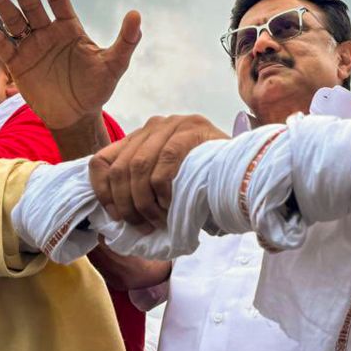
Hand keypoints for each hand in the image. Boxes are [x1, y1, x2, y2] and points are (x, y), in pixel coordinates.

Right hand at [0, 0, 140, 129]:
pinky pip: (2, 44)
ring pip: (14, 19)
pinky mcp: (17, 63)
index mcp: (70, 28)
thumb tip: (136, 14)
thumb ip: (126, 41)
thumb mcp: (114, 65)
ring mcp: (31, 46)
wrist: (76, 116)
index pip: (60, 3)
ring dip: (1, 2)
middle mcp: (48, 32)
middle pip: (33, 6)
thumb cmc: (97, 89)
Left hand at [89, 114, 228, 229]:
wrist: (248, 172)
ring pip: (139, 166)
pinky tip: (171, 204)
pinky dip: (163, 189)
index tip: (115, 216)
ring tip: (157, 221)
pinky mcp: (194, 129)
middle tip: (140, 226)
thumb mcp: (165, 184)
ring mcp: (174, 124)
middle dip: (126, 204)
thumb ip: (140, 188)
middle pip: (120, 168)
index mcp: (141, 138)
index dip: (102, 192)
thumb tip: (112, 215)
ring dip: (144, 201)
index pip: (101, 161)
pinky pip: (165, 161)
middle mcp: (154, 126)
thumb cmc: (205, 184)